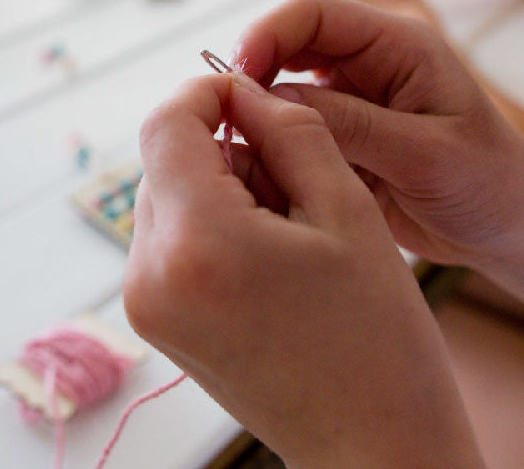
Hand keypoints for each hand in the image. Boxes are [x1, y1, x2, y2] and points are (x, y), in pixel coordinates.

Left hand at [125, 71, 479, 468]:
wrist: (373, 443)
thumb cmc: (376, 334)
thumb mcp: (346, 208)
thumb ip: (291, 130)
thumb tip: (247, 90)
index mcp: (198, 242)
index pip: (166, 123)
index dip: (207, 90)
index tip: (250, 89)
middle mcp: (150, 275)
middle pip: (166, 159)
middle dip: (224, 143)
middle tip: (296, 173)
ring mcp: (147, 304)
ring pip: (170, 194)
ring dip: (223, 183)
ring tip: (294, 222)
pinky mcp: (158, 321)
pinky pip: (174, 237)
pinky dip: (215, 219)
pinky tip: (274, 249)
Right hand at [231, 0, 523, 266]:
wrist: (510, 231)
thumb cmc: (488, 183)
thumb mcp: (424, 152)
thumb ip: (352, 123)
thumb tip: (272, 99)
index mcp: (398, 46)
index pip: (316, 14)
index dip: (268, 33)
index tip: (236, 72)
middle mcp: (371, 65)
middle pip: (292, 47)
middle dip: (255, 74)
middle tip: (224, 115)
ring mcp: (356, 103)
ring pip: (287, 93)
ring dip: (263, 115)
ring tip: (241, 147)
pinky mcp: (347, 139)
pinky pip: (297, 133)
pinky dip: (278, 148)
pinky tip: (268, 174)